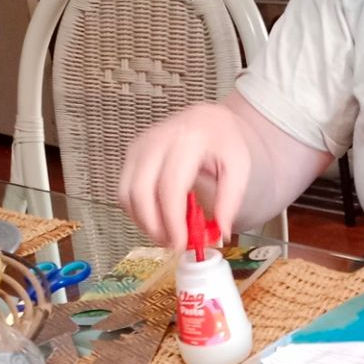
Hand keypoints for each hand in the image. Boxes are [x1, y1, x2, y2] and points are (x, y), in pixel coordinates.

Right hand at [117, 103, 253, 244]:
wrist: (207, 119)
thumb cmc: (223, 143)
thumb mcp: (239, 168)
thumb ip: (230, 200)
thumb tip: (220, 232)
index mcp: (188, 141)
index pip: (170, 187)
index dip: (172, 220)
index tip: (181, 243)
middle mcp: (157, 140)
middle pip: (140, 192)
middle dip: (153, 226)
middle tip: (171, 244)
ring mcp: (139, 145)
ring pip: (126, 193)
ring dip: (142, 221)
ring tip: (166, 234)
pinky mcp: (131, 153)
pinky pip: (124, 190)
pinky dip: (137, 211)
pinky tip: (157, 219)